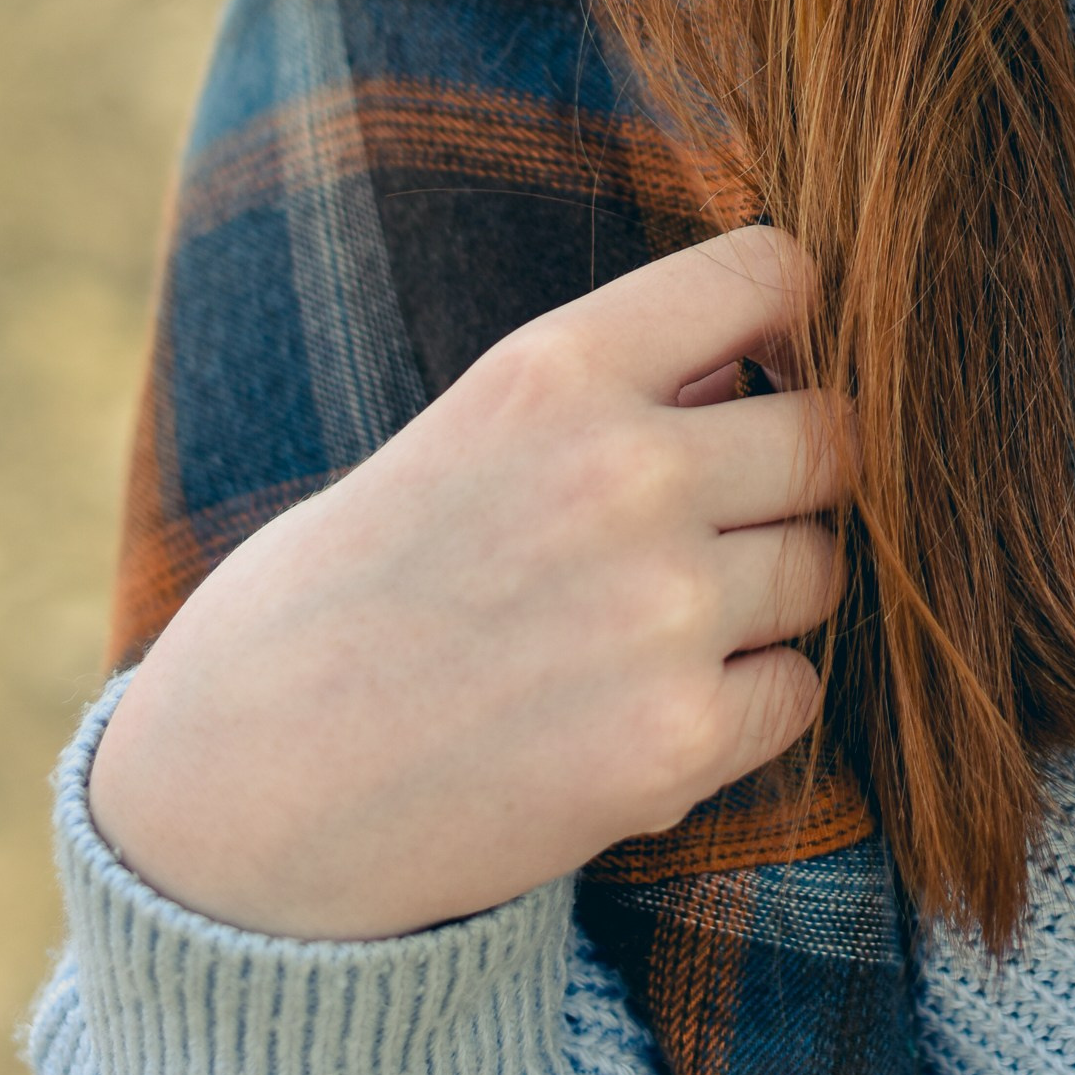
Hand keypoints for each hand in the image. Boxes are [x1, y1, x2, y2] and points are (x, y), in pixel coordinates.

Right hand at [88, 227, 848, 938]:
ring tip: (643, 632)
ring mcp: (662, 609)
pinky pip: (796, 691)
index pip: (773, 274)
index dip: (791, 320)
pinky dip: (743, 707)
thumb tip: (757, 368)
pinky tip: (638, 714)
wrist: (243, 800)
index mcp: (556, 368)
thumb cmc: (346, 601)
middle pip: (832, 437)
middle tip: (704, 529)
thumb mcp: (462, 435)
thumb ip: (614, 394)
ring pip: (822, 567)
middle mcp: (625, 471)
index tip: (767, 367)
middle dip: (787, 481)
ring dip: (765, 599)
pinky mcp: (679, 741)